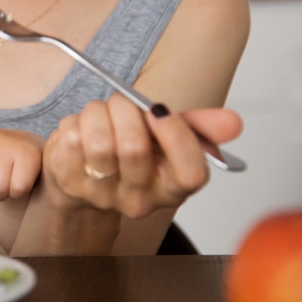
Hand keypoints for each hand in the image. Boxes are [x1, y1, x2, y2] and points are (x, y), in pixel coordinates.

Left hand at [43, 94, 242, 217]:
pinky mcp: (68, 181)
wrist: (82, 176)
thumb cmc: (128, 153)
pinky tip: (80, 128)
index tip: (160, 110)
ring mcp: (100, 194)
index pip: (191, 173)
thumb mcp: (167, 138)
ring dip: (97, 112)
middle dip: (126, 109)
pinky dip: (74, 121)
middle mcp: (138, 199)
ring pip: (98, 141)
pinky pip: (70, 137)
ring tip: (100, 114)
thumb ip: (200, 127)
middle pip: (134, 147)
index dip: (177, 136)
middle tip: (121, 102)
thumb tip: (233, 122)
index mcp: (171, 188)